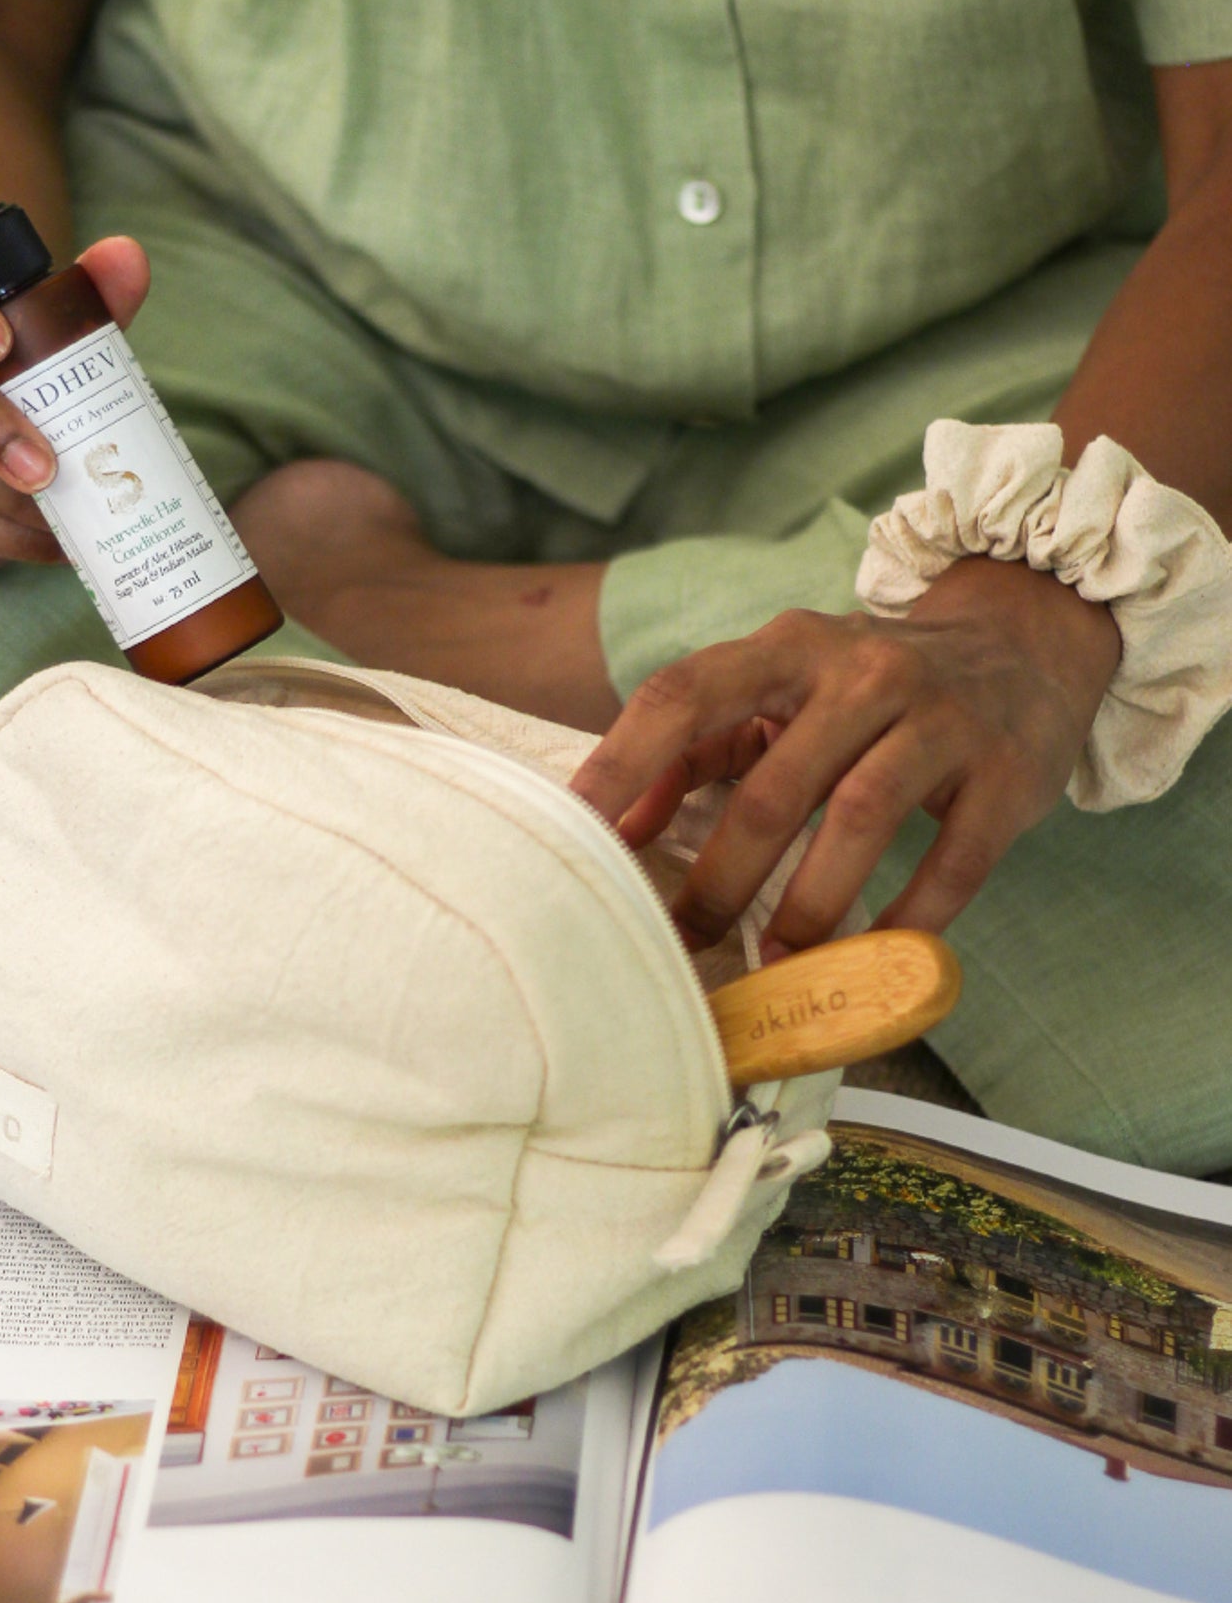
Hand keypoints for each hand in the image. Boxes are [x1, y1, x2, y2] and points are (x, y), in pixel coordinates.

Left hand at [570, 557, 1121, 954]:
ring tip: (775, 962)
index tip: (577, 828)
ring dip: (809, 904)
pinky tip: (874, 954)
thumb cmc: (869, 682)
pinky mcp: (1006, 771)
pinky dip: (911, 916)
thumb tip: (619, 824)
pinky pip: (954, 859)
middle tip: (682, 941)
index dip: (625, 762)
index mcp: (786, 648)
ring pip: (860, 817)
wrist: (1026, 640)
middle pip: (773, 785)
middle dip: (719, 877)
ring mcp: (941, 717)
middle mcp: (862, 671)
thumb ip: (698, 746)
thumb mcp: (782, 687)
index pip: (685, 695)